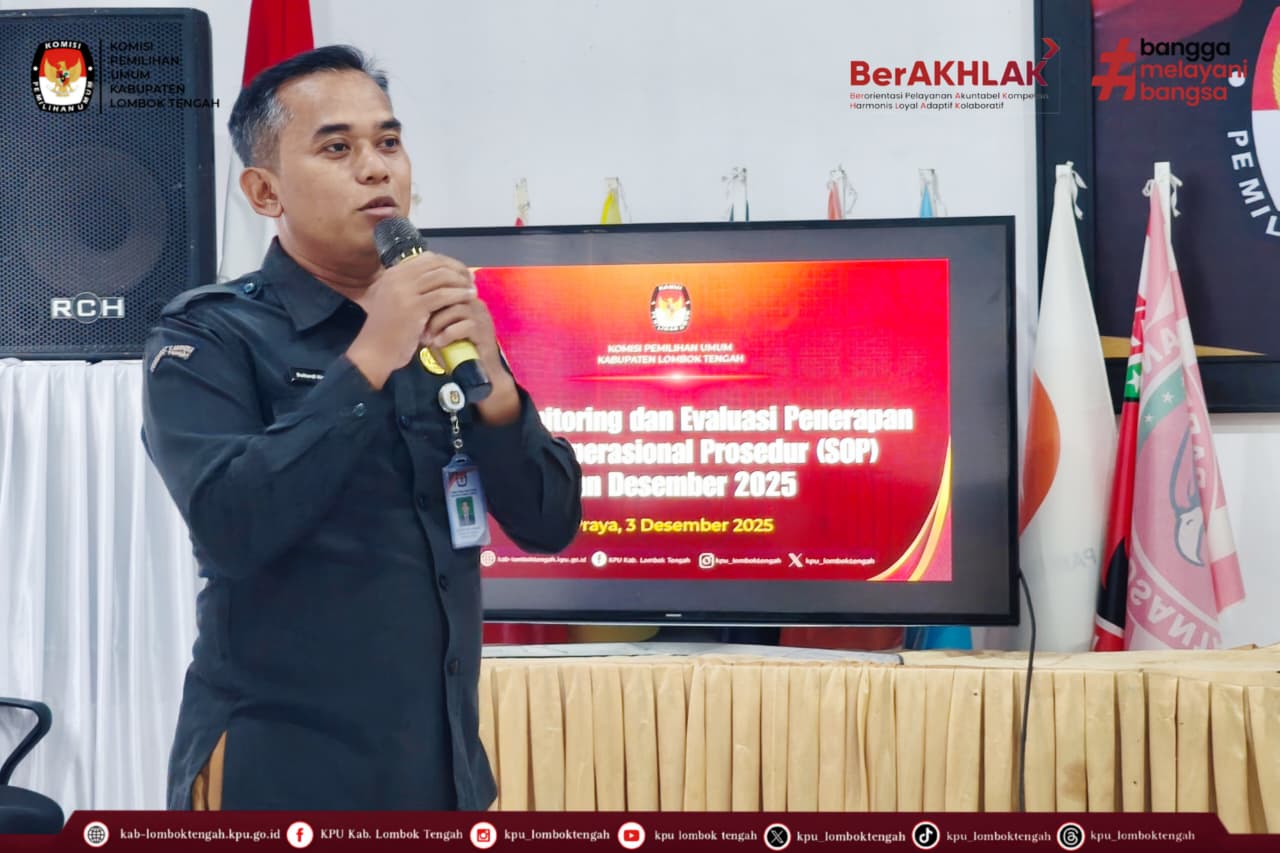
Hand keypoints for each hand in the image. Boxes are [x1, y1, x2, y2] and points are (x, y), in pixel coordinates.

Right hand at [345, 251, 476, 389]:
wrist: (374, 351)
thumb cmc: (387, 330)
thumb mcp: (395, 301)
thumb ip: (411, 288)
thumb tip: (438, 277)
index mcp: (393, 273)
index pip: (427, 258)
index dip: (448, 263)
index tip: (461, 272)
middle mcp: (397, 277)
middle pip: (436, 264)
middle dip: (458, 270)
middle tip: (471, 279)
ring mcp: (404, 290)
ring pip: (441, 276)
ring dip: (461, 281)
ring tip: (472, 289)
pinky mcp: (414, 306)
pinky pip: (443, 295)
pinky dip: (459, 294)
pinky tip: (469, 298)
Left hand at [421, 267, 519, 423]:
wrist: (479, 372)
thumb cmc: (456, 352)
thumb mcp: (438, 330)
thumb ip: (429, 316)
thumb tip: (408, 308)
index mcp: (463, 298)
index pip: (443, 285)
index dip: (427, 297)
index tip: (413, 313)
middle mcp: (474, 303)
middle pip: (449, 293)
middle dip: (430, 309)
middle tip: (417, 324)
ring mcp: (481, 317)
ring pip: (456, 308)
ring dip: (438, 323)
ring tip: (427, 337)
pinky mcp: (485, 331)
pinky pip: (466, 326)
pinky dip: (448, 334)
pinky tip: (438, 344)